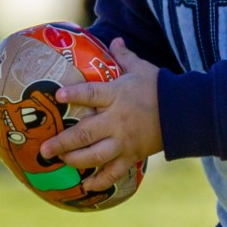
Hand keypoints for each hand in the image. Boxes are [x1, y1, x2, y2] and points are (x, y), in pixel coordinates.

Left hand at [39, 38, 162, 191]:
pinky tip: (86, 187)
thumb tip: (114, 39)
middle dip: (62, 142)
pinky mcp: (132, 155)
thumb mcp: (141, 68)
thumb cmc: (159, 87)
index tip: (57, 95)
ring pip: (95, 155)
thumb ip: (124, 56)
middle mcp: (117, 120)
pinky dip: (100, 181)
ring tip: (60, 162)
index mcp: (117, 95)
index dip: (74, 94)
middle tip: (44, 149)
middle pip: (85, 133)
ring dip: (75, 161)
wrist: (183, 111)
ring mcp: (124, 140)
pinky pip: (114, 172)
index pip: (91, 94)